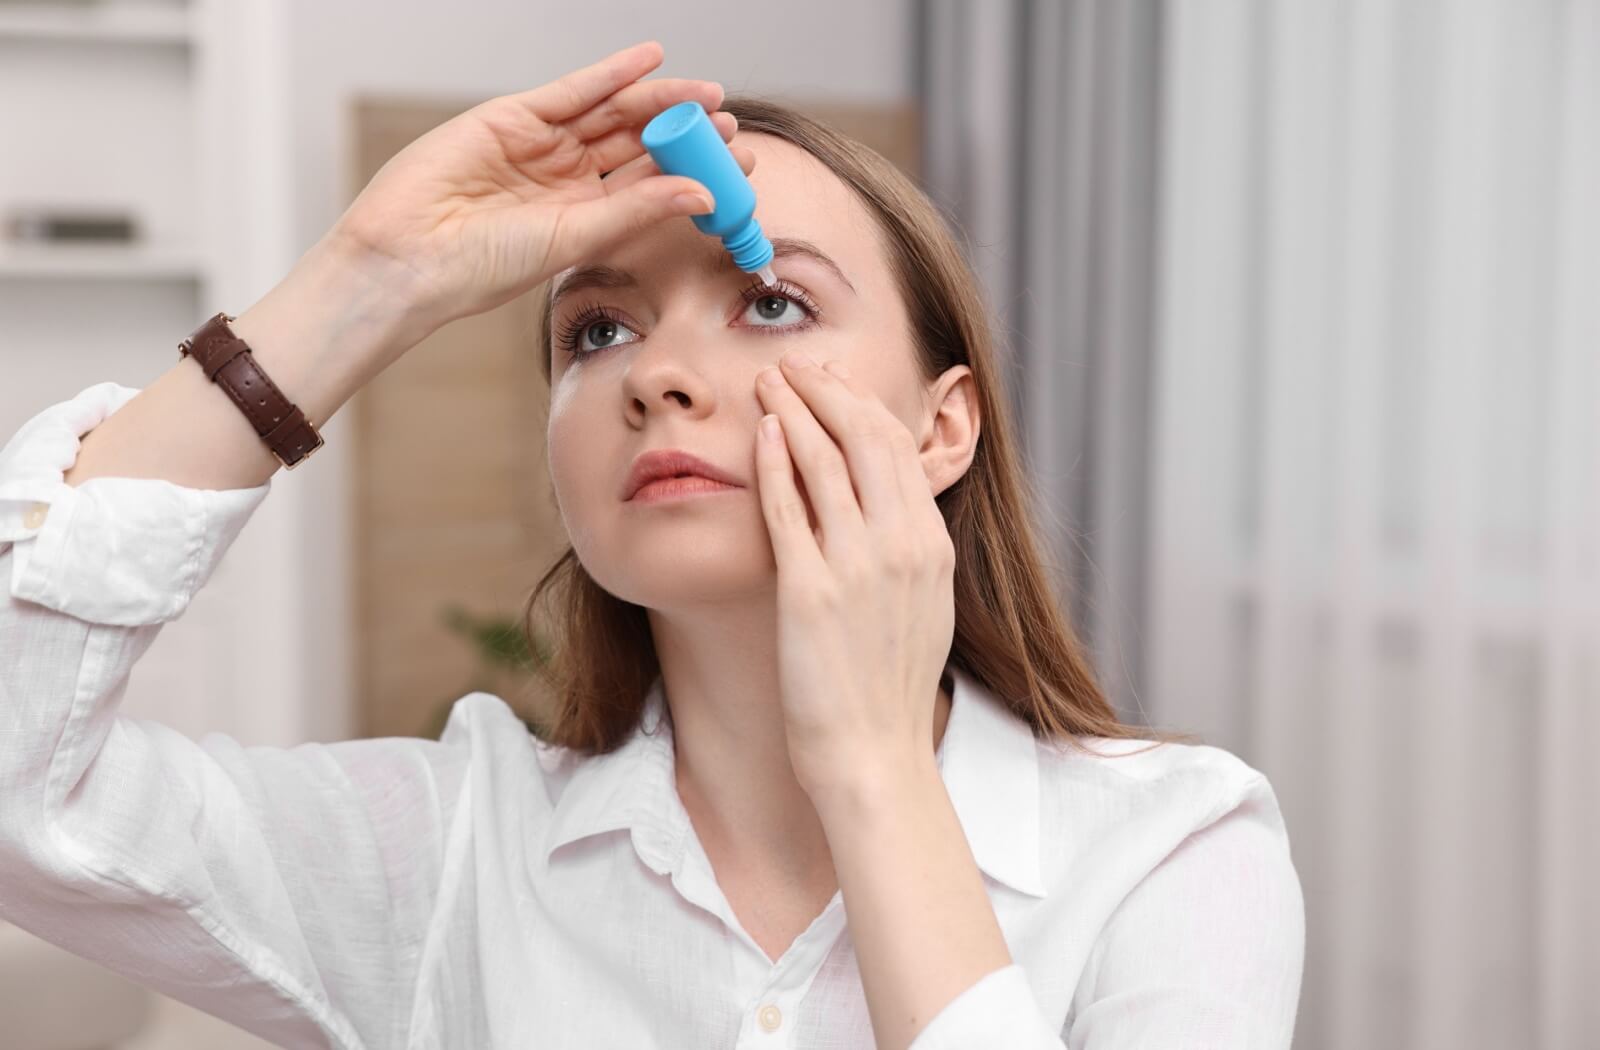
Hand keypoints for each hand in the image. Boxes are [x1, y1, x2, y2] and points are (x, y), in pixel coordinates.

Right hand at [326, 39, 754, 348]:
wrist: (412, 256)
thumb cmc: (486, 266)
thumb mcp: (576, 237)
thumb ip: (638, 209)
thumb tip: (703, 192)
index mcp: (586, 219)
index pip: (651, 187)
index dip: (694, 173)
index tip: (740, 167)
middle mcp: (568, 181)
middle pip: (638, 147)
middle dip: (685, 134)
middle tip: (731, 126)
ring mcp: (542, 146)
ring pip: (613, 115)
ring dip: (659, 100)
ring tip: (706, 95)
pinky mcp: (514, 116)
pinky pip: (573, 90)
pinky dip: (612, 73)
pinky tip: (651, 60)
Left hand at [752, 354, 957, 799]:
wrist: (874, 752)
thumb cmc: (889, 686)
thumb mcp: (923, 604)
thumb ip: (909, 549)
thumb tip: (889, 504)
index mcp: (930, 546)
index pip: (897, 447)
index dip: (861, 402)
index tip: (831, 380)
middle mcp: (901, 546)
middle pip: (864, 437)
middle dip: (826, 388)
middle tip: (794, 363)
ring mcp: (857, 567)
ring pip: (825, 460)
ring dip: (794, 410)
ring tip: (766, 381)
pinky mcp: (810, 592)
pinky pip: (789, 509)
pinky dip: (775, 462)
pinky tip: (761, 435)